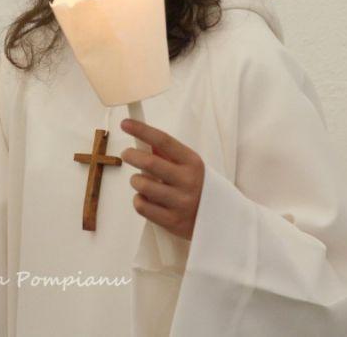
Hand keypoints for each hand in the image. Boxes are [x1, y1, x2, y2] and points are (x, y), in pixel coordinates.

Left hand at [120, 118, 204, 239]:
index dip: (142, 130)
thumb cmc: (198, 186)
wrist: (221, 219)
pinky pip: (142, 206)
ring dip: (135, 180)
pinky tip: (146, 198)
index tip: (125, 124)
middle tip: (126, 154)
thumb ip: (167, 153)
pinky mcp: (173, 221)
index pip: (163, 140)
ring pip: (142, 185)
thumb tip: (142, 139)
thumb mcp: (189, 166)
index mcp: (192, 162)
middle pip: (149, 163)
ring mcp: (181, 203)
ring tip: (140, 181)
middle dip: (131, 155)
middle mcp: (188, 181)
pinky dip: (138, 200)